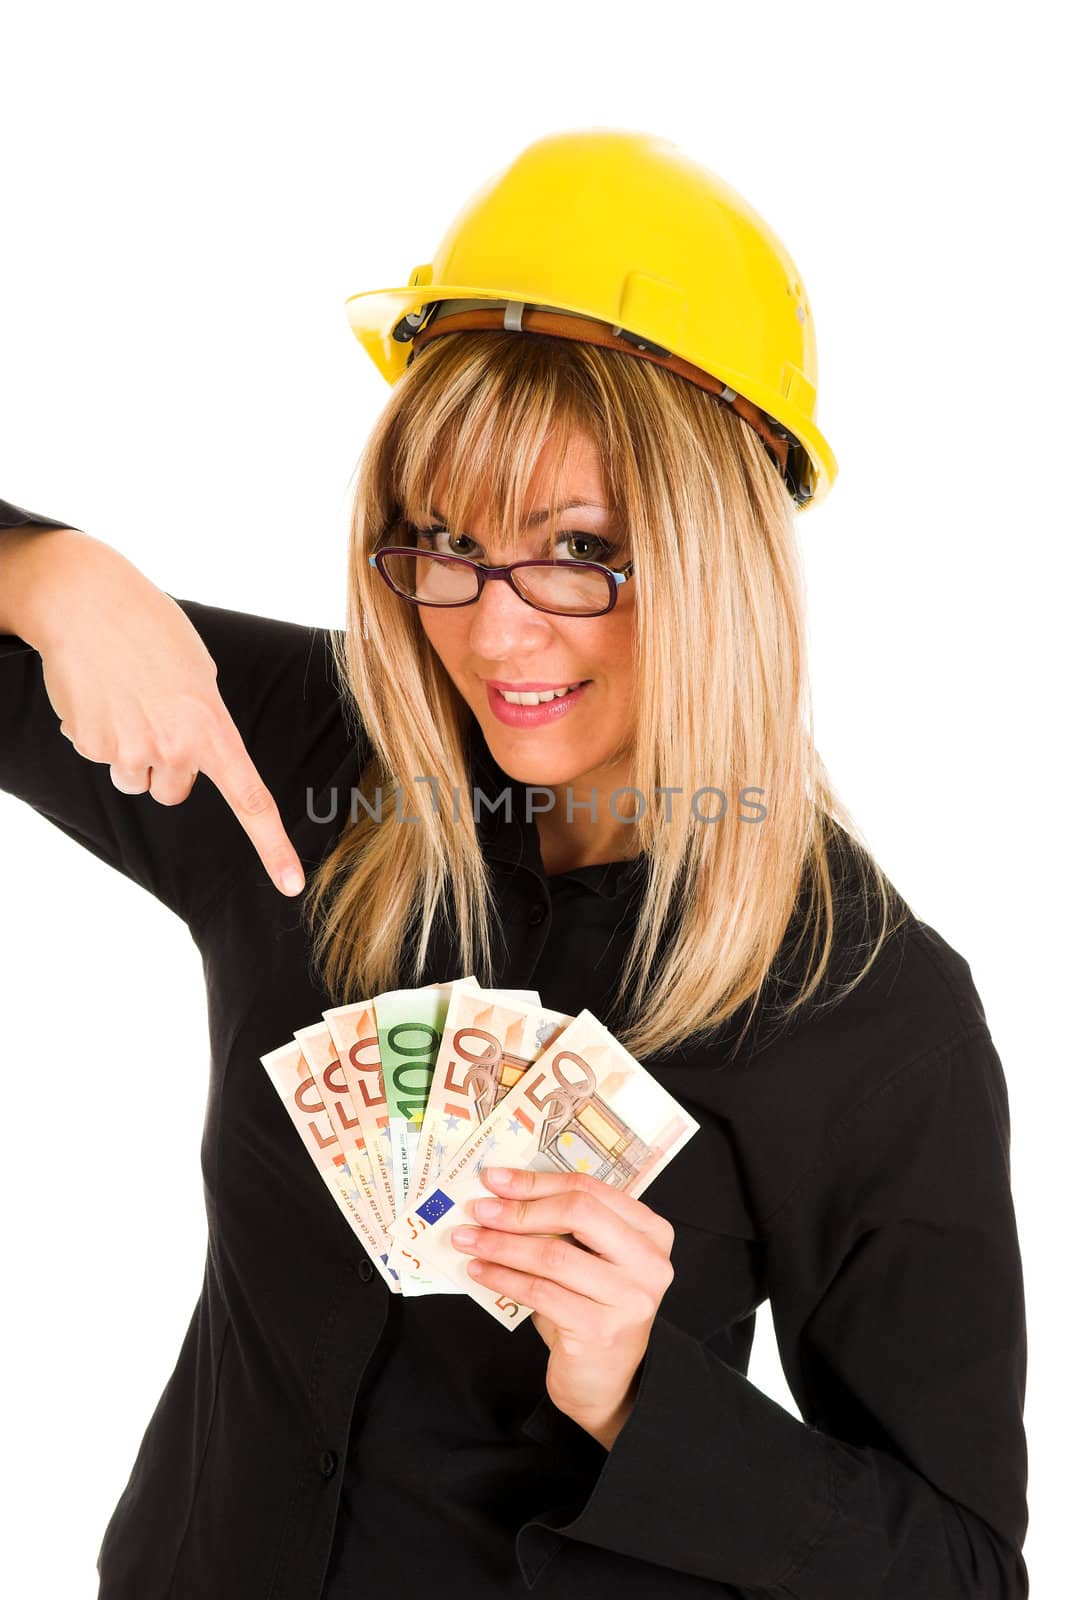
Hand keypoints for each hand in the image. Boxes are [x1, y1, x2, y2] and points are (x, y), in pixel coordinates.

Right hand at [10, 527, 304, 895]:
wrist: (87, 601)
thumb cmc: (150, 629)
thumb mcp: (199, 675)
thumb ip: (206, 723)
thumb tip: (193, 757)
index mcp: (213, 729)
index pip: (252, 800)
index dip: (273, 846)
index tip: (290, 884)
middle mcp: (174, 749)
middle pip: (173, 792)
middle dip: (166, 764)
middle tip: (155, 714)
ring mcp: (128, 750)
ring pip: (134, 780)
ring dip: (130, 751)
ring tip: (125, 700)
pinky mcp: (90, 744)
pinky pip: (100, 756)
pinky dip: (98, 732)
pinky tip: (99, 694)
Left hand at [451, 1165, 674, 1447]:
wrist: (605, 1383)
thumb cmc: (591, 1311)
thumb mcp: (590, 1261)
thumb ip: (566, 1227)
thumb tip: (503, 1192)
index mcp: (651, 1232)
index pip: (590, 1189)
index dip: (538, 1181)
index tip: (495, 1178)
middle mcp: (650, 1262)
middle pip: (578, 1212)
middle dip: (520, 1208)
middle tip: (478, 1209)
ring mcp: (629, 1298)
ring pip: (553, 1254)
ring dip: (502, 1244)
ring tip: (468, 1239)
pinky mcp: (600, 1330)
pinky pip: (540, 1292)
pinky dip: (503, 1277)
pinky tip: (480, 1271)